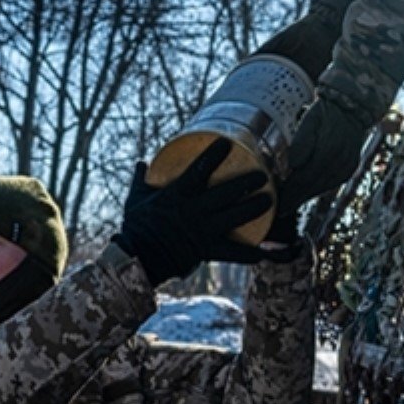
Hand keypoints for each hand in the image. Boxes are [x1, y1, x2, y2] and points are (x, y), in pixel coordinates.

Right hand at [115, 138, 272, 284]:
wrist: (138, 260)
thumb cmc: (136, 227)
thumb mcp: (136, 200)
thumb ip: (141, 180)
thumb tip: (141, 163)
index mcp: (176, 195)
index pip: (198, 171)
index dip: (213, 156)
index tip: (227, 143)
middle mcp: (192, 212)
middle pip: (225, 194)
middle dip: (245, 183)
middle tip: (262, 175)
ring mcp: (201, 232)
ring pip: (233, 218)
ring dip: (253, 209)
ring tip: (268, 200)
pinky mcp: (205, 251)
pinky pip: (230, 253)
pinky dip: (247, 254)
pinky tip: (261, 252)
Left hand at [279, 93, 374, 209]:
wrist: (351, 107)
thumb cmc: (324, 113)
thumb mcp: (309, 120)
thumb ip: (301, 142)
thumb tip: (293, 165)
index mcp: (327, 152)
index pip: (304, 179)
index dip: (290, 192)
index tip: (278, 202)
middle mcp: (339, 162)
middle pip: (312, 187)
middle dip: (296, 198)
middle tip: (281, 209)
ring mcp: (347, 166)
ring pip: (323, 187)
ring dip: (306, 196)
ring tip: (291, 203)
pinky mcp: (351, 167)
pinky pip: (332, 183)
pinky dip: (319, 189)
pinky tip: (309, 192)